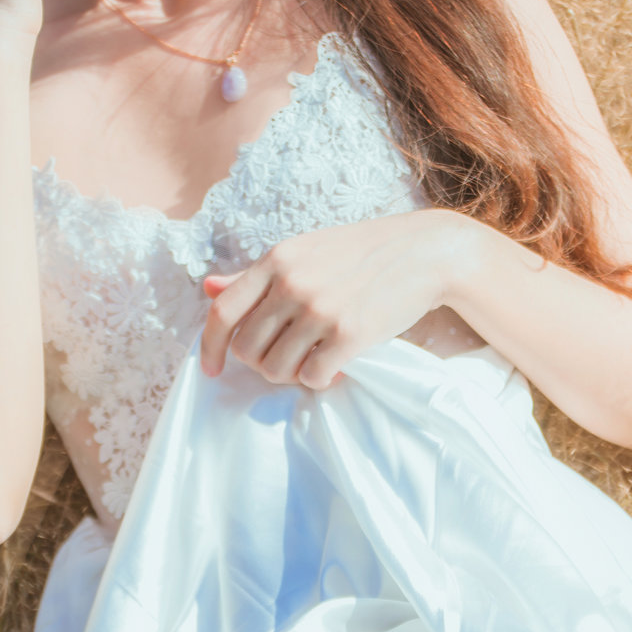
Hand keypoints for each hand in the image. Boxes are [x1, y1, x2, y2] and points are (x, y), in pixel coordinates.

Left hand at [199, 209, 476, 388]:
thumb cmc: (362, 253)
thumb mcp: (305, 251)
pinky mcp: (348, 334)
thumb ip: (256, 275)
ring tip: (312, 359)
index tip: (213, 369)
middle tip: (288, 358)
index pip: (223, 312)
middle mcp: (292, 283)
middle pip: (248, 350)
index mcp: (277, 259)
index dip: (211, 347)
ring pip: (276, 369)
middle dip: (262, 363)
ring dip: (291, 374)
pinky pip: (311, 377)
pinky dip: (318, 379)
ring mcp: (319, 309)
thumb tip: (207, 288)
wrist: (424, 252)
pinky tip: (333, 365)